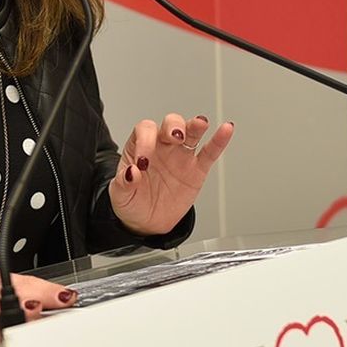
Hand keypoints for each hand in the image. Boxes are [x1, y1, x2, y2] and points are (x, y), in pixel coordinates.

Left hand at [110, 113, 233, 235]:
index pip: (145, 131)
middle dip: (173, 126)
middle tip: (174, 137)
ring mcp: (181, 156)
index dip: (145, 140)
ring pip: (191, 132)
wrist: (148, 223)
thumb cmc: (133, 202)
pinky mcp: (197, 169)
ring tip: (200, 124)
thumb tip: (132, 173)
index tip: (143, 161)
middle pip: (170, 124)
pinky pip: (210, 152)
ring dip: (195, 126)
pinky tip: (226, 130)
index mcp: (141, 147)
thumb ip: (123, 183)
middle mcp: (163, 146)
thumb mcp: (120, 195)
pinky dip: (219, 140)